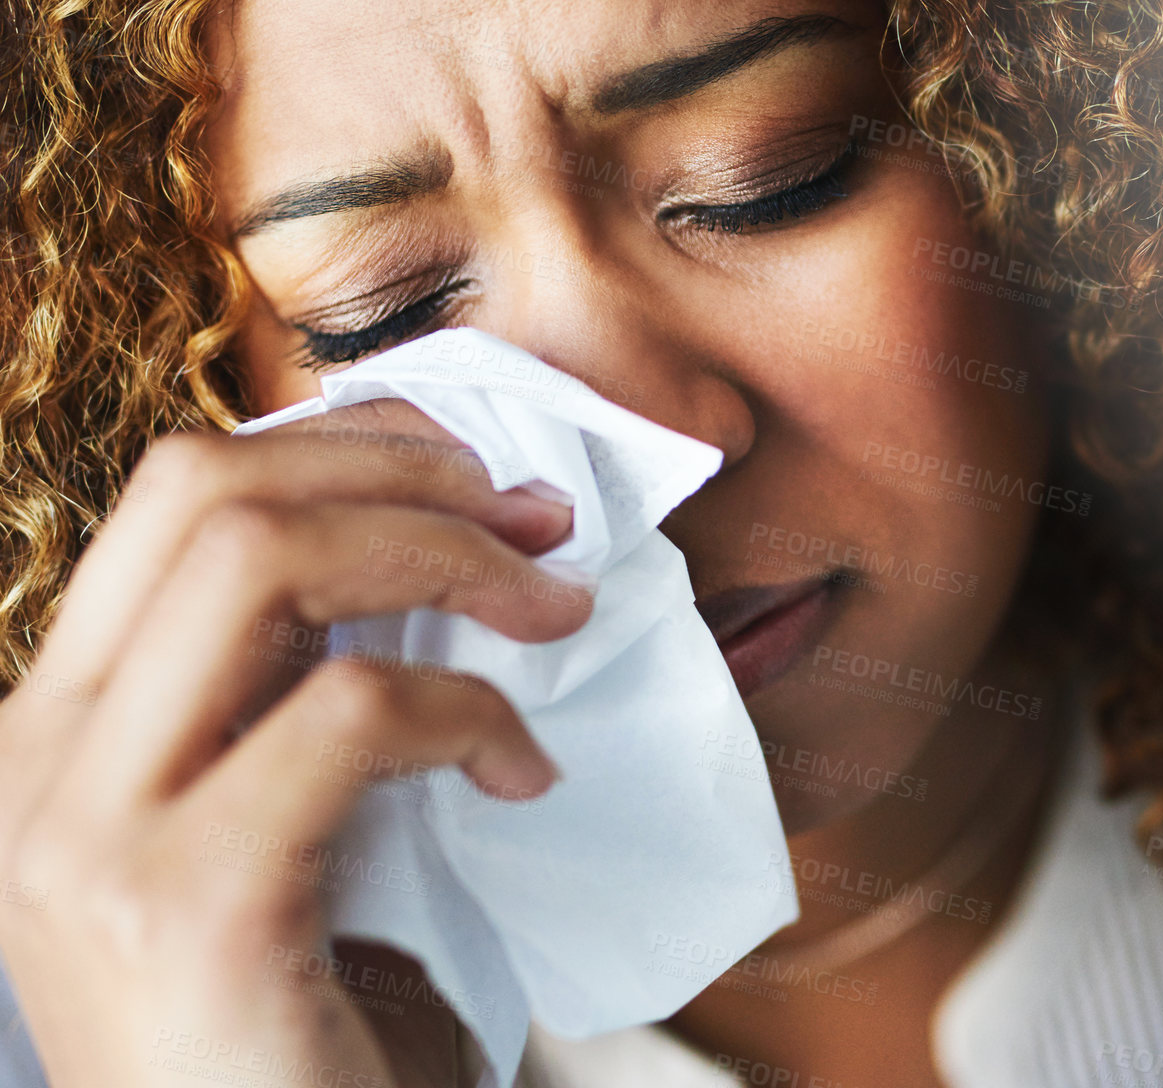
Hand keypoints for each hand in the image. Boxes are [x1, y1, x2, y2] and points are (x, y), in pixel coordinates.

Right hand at [0, 401, 589, 1086]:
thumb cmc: (286, 1027)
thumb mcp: (267, 823)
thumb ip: (292, 695)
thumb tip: (438, 543)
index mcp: (56, 727)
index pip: (176, 496)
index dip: (344, 445)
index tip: (475, 474)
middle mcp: (36, 761)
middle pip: (209, 491)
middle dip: (408, 473)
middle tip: (541, 524)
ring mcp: (90, 833)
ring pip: (263, 560)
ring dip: (451, 559)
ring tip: (555, 617)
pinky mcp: (186, 903)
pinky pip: (351, 713)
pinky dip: (468, 712)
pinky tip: (522, 773)